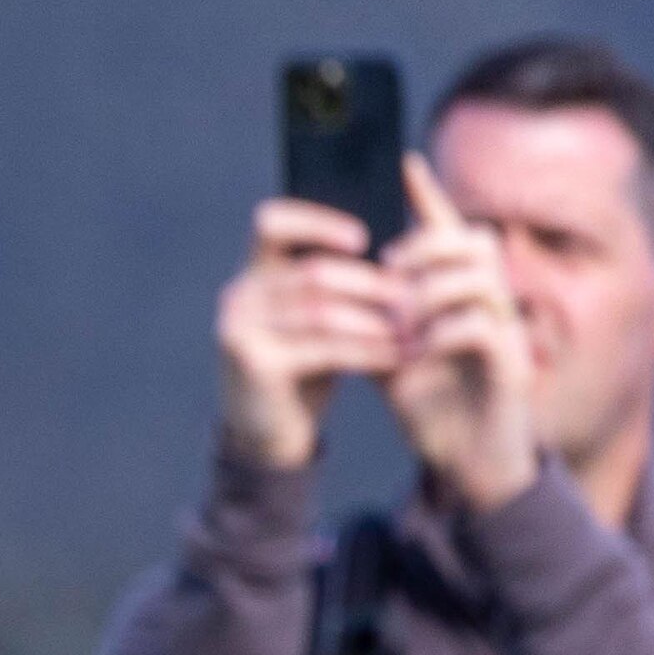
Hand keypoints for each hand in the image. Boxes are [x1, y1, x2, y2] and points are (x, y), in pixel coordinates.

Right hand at [216, 198, 400, 471]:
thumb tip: (393, 250)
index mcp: (251, 274)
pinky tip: (397, 356)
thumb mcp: (310, 319)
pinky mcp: (255, 364)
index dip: (317, 222)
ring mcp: (240, 329)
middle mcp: (238, 296)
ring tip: (412, 330)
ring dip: (376, 321)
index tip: (362, 240)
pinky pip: (323, 349)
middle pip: (315, 272)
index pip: (270, 222)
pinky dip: (367, 352)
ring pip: (323, 312)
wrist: (265, 432)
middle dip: (372, 284)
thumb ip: (330, 286)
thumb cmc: (299, 367)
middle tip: (415, 297)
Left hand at [382, 154, 544, 508]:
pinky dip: (441, 333)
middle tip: (389, 271)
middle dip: (425, 248)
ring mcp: (507, 328)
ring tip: (398, 322)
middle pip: (471, 240)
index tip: (401, 162)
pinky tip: (416, 352)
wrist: (466, 460)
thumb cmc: (432, 403)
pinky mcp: (512, 363)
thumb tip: (330, 282)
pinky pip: (481, 326)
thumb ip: (373, 315)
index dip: (428, 195)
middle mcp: (492, 300)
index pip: (450, 231)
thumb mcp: (391, 351)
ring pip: (478, 276)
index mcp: (460, 292)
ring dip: (428, 293)